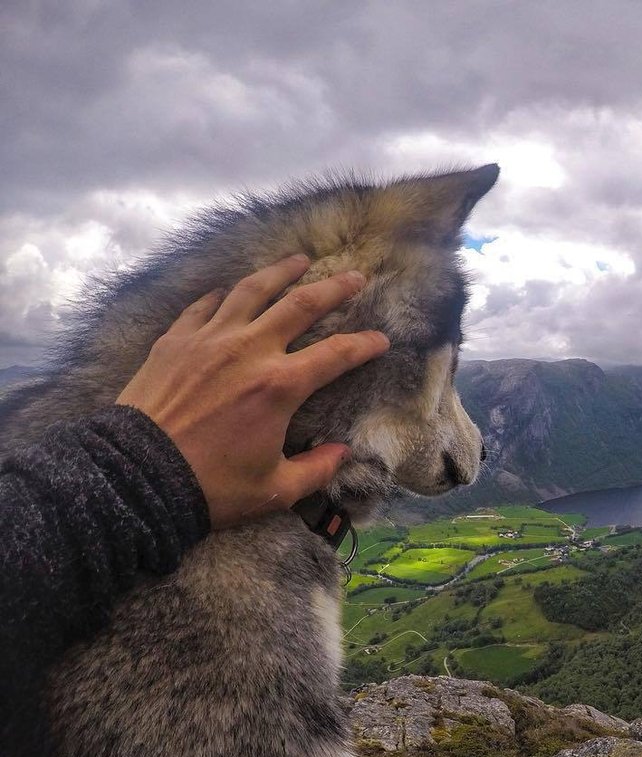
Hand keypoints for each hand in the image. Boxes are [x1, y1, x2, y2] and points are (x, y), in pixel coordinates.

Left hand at [116, 254, 388, 528]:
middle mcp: (250, 350)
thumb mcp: (275, 490)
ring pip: (252, 291)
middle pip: (300, 305)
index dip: (365, 345)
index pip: (337, 355)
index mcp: (280, 386)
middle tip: (355, 277)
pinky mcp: (175, 341)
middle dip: (334, 289)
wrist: (139, 476)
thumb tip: (342, 453)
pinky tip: (230, 290)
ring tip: (299, 260)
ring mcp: (209, 339)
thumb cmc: (211, 486)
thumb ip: (316, 469)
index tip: (382, 339)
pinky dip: (222, 295)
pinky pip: (204, 306)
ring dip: (280, 272)